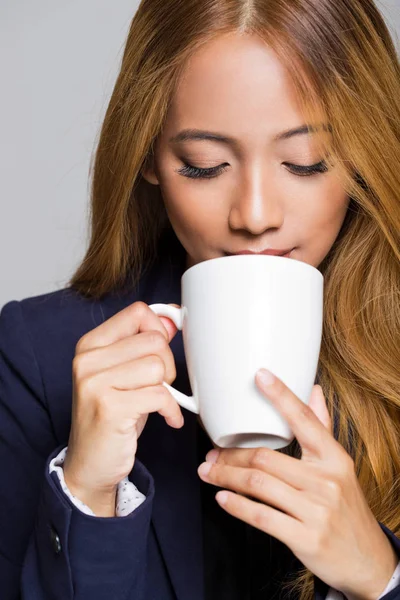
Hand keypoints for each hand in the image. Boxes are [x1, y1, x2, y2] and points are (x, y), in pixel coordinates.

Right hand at [63, 301, 183, 515]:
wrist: (90, 464)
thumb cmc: (112, 416)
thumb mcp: (126, 374)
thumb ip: (144, 344)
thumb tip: (171, 318)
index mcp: (90, 344)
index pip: (137, 312)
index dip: (159, 328)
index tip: (163, 348)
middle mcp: (88, 360)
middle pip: (154, 340)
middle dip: (168, 365)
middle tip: (160, 385)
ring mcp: (95, 384)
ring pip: (158, 367)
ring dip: (167, 389)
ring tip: (157, 402)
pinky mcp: (109, 408)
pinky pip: (160, 395)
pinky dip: (171, 410)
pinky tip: (167, 418)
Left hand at [197, 368, 397, 599]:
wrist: (367, 560)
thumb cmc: (347, 508)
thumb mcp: (339, 466)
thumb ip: (322, 427)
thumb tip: (314, 391)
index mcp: (334, 458)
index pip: (304, 420)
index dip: (280, 396)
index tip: (260, 377)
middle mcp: (326, 481)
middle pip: (266, 457)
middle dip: (231, 454)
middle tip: (212, 454)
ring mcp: (316, 511)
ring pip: (258, 484)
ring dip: (226, 477)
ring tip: (209, 473)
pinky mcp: (305, 537)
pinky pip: (261, 516)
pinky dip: (236, 506)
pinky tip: (223, 498)